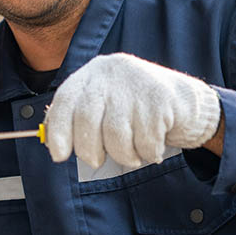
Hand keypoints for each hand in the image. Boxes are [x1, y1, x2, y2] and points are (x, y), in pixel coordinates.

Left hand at [44, 53, 220, 167]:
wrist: (184, 100)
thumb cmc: (134, 109)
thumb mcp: (102, 106)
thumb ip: (76, 120)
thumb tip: (52, 144)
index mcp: (91, 75)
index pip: (65, 101)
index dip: (58, 131)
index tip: (58, 155)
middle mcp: (111, 74)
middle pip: (87, 120)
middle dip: (89, 150)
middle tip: (96, 160)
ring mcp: (136, 84)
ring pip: (116, 136)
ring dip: (122, 155)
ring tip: (131, 152)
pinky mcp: (161, 99)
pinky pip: (145, 141)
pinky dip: (147, 152)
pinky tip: (152, 144)